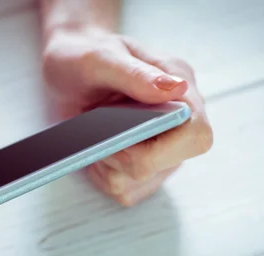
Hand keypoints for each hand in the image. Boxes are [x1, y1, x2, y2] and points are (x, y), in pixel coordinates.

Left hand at [41, 27, 212, 205]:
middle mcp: (177, 123)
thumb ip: (136, 74)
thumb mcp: (100, 57)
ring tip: (94, 135)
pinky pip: (125, 191)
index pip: (196, 136)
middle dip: (125, 157)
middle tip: (98, 132)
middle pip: (167, 166)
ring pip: (141, 183)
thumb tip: (176, 88)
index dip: (162, 147)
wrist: (66, 66)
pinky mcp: (142, 168)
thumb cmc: (84, 56)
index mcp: (180, 90)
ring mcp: (162, 149)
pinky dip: (102, 175)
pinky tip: (95, 150)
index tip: (120, 135)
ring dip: (109, 166)